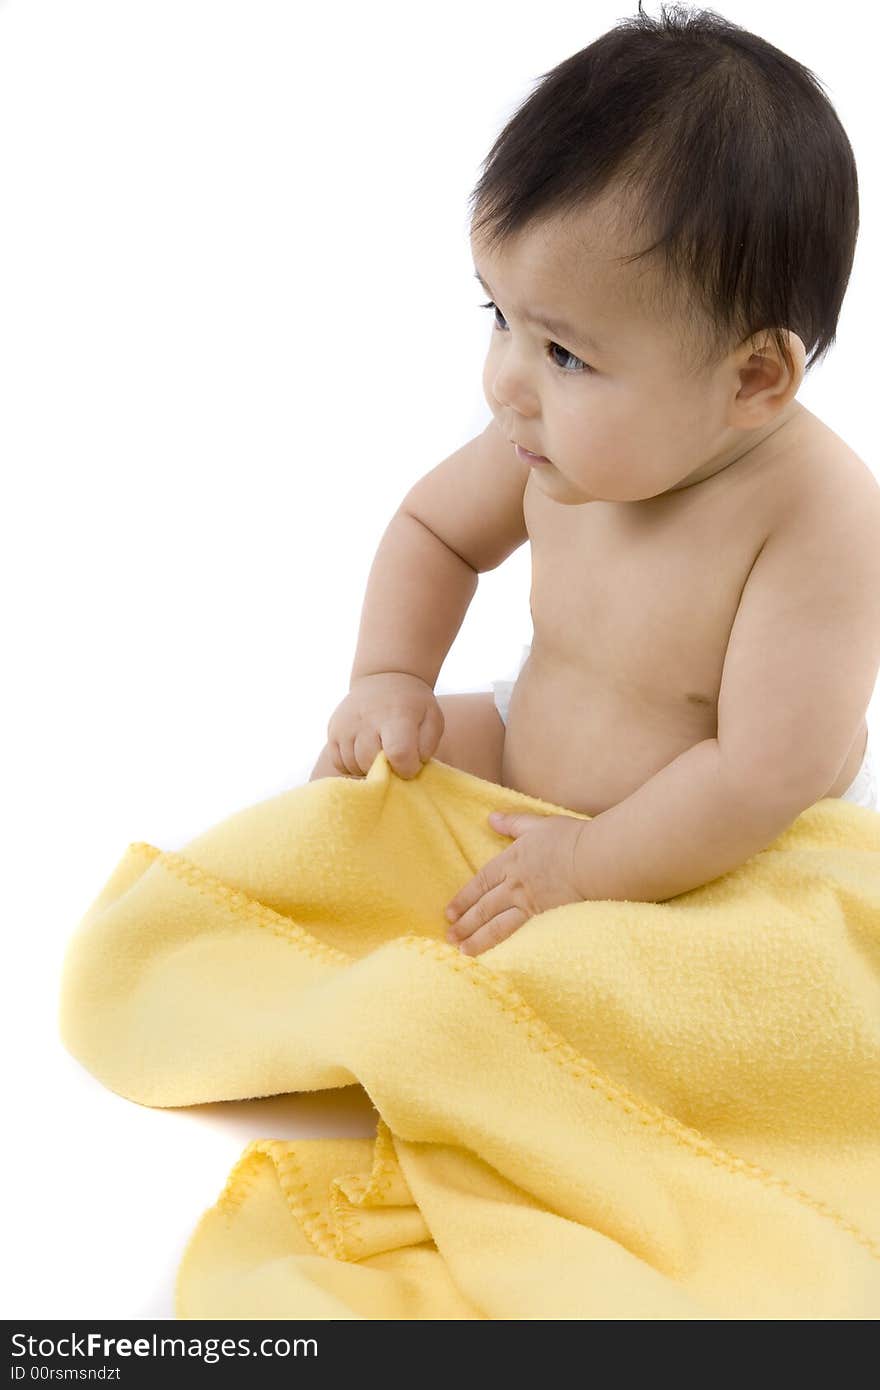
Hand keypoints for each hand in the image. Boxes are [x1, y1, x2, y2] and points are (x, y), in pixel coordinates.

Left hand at [443, 810, 588, 955]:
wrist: (595, 859)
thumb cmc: (570, 839)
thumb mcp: (538, 824)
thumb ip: (513, 823)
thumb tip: (491, 817)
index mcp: (511, 862)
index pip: (480, 883)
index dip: (463, 899)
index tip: (449, 913)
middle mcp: (515, 886)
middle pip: (484, 908)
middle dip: (465, 924)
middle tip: (449, 937)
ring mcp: (530, 905)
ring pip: (497, 926)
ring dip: (478, 939)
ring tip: (464, 951)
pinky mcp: (547, 919)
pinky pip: (520, 936)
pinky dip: (506, 946)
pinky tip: (498, 956)